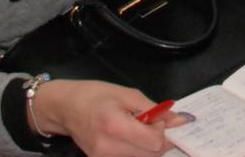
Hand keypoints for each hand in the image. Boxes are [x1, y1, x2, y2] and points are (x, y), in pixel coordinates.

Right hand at [29, 78, 189, 156]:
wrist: (65, 107)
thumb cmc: (96, 95)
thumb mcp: (128, 94)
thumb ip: (155, 109)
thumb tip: (180, 120)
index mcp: (115, 126)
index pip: (155, 143)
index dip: (162, 130)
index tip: (157, 117)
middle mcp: (108, 148)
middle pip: (151, 155)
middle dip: (157, 139)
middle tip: (150, 122)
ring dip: (147, 145)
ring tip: (136, 128)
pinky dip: (136, 149)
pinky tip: (128, 136)